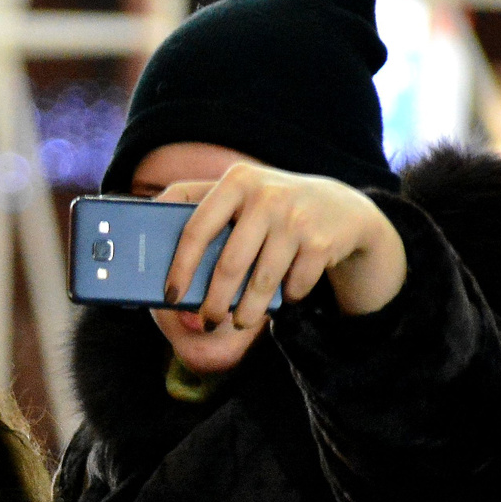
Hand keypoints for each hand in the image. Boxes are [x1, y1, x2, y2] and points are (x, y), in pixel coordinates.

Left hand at [159, 162, 407, 333]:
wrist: (342, 209)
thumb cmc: (272, 209)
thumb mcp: (241, 196)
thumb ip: (200, 211)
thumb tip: (158, 252)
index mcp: (237, 181)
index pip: (197, 229)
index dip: (180, 267)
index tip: (169, 296)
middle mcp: (267, 196)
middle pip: (229, 265)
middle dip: (214, 302)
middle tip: (207, 320)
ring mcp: (296, 219)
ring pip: (261, 283)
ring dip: (247, 312)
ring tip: (240, 321)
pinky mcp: (321, 243)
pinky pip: (292, 287)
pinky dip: (286, 297)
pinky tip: (284, 292)